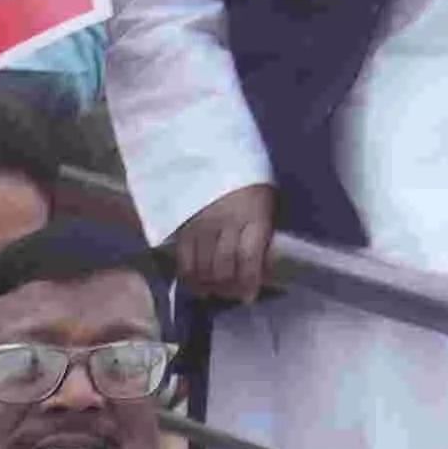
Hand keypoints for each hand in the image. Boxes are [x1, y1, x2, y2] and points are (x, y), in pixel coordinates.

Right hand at [166, 181, 277, 309]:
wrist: (211, 152)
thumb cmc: (247, 178)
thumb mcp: (265, 198)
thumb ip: (262, 229)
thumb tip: (261, 262)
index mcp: (252, 214)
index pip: (248, 257)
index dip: (248, 281)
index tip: (248, 296)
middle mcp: (225, 223)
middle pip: (222, 266)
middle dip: (228, 288)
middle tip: (231, 295)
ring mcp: (200, 225)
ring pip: (201, 267)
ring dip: (208, 286)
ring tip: (213, 292)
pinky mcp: (182, 226)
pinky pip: (183, 259)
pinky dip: (189, 276)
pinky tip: (194, 283)